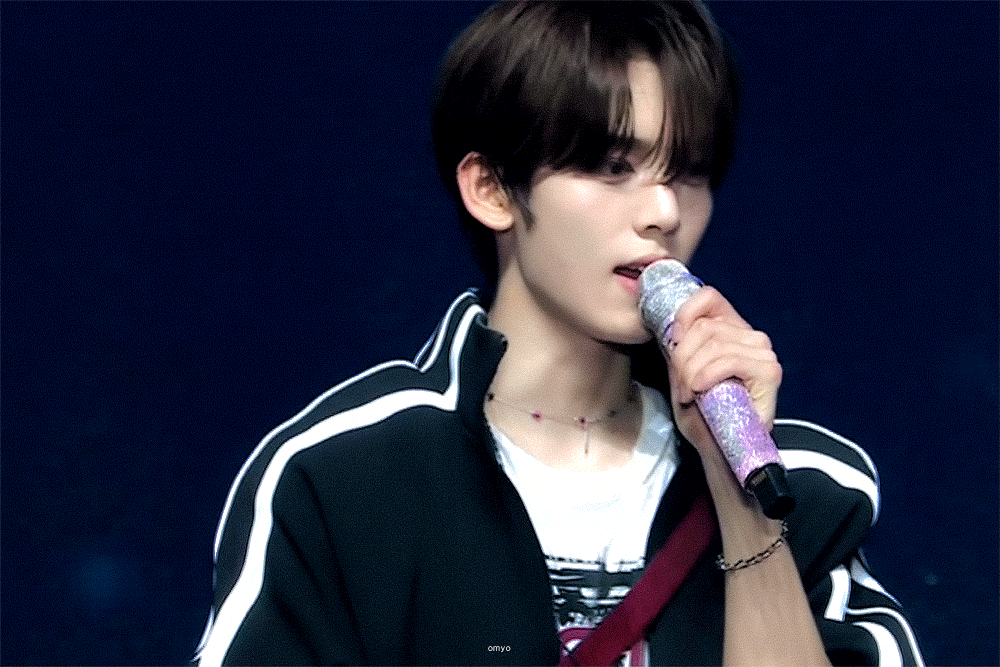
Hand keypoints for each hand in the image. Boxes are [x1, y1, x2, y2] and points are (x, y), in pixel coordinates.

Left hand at [665, 286, 781, 463]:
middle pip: (704, 326)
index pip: (707, 297)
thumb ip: (677, 346)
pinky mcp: (769, 371)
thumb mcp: (681, 372)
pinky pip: (728, 360)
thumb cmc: (703, 414)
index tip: (671, 343)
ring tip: (688, 394)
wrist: (721, 450)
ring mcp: (763, 352)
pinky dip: (705, 377)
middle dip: (681, 358)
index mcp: (730, 328)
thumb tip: (663, 324)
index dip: (683, 316)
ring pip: (713, 344)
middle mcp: (750, 336)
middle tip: (680, 386)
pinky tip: (700, 393)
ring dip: (690, 372)